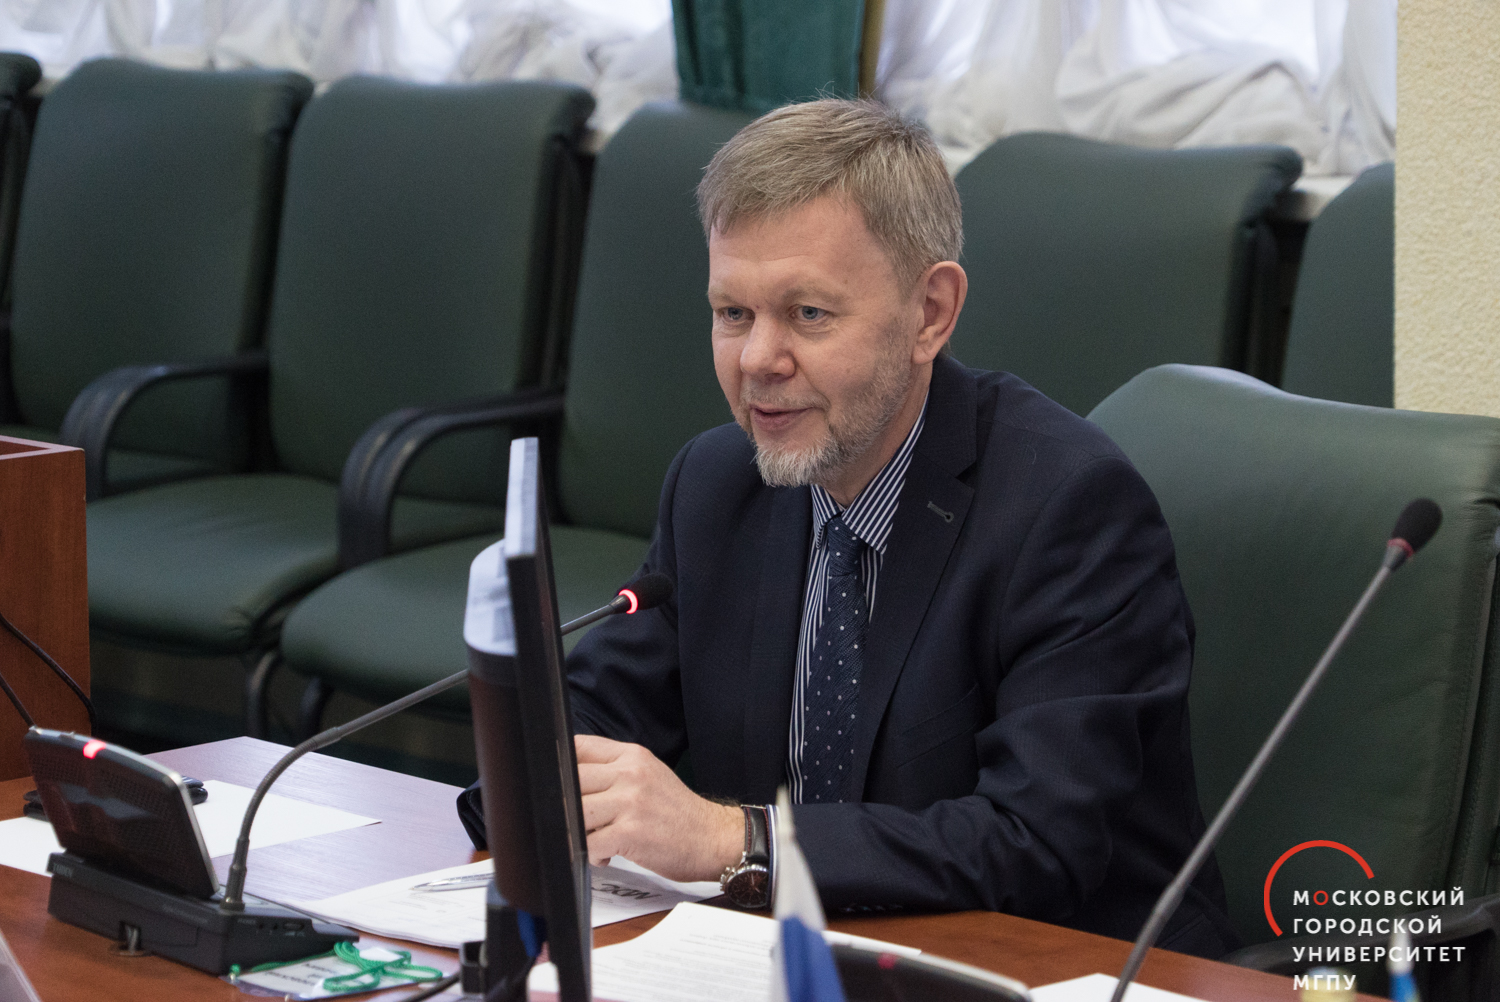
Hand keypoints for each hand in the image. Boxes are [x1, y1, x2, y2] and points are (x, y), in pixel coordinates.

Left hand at [575, 734, 744, 882]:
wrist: (713, 838)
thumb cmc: (678, 813)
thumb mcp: (649, 774)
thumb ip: (614, 770)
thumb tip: (572, 778)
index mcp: (632, 756)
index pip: (579, 747)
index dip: (563, 768)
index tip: (560, 785)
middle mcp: (630, 774)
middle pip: (571, 779)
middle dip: (567, 803)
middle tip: (577, 819)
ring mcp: (630, 803)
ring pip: (576, 811)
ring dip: (578, 830)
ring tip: (593, 837)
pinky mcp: (629, 833)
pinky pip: (588, 842)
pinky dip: (591, 854)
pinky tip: (605, 855)